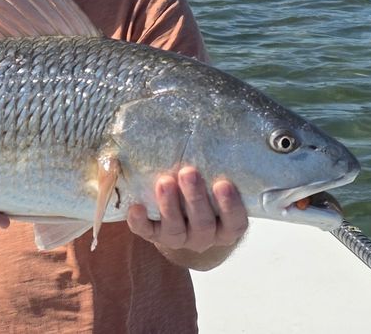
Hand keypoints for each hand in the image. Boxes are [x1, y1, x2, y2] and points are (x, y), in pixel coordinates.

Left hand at [126, 166, 247, 253]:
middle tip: (188, 172)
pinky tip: (136, 207)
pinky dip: (140, 221)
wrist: (185, 224)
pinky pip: (147, 233)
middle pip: (203, 224)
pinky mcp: (155, 236)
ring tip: (164, 182)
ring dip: (169, 205)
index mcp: (226, 227)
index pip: (235, 222)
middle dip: (195, 197)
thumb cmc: (207, 196)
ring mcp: (180, 239)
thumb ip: (218, 171)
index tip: (223, 183)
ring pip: (176, 229)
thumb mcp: (216, 188)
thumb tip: (214, 131)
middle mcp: (205, 237)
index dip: (230, 205)